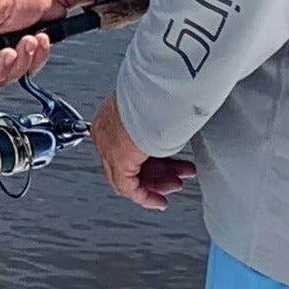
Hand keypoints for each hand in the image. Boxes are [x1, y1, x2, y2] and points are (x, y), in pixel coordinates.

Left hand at [90, 96, 197, 211]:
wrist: (157, 88)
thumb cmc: (162, 90)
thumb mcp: (163, 108)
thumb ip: (163, 121)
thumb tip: (181, 122)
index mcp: (115, 114)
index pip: (130, 144)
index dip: (154, 157)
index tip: (169, 164)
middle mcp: (107, 130)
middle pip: (131, 161)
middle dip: (160, 171)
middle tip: (179, 176)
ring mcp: (109, 145)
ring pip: (130, 176)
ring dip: (157, 183)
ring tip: (177, 184)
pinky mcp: (117, 159)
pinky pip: (128, 187)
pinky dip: (145, 196)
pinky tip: (158, 201)